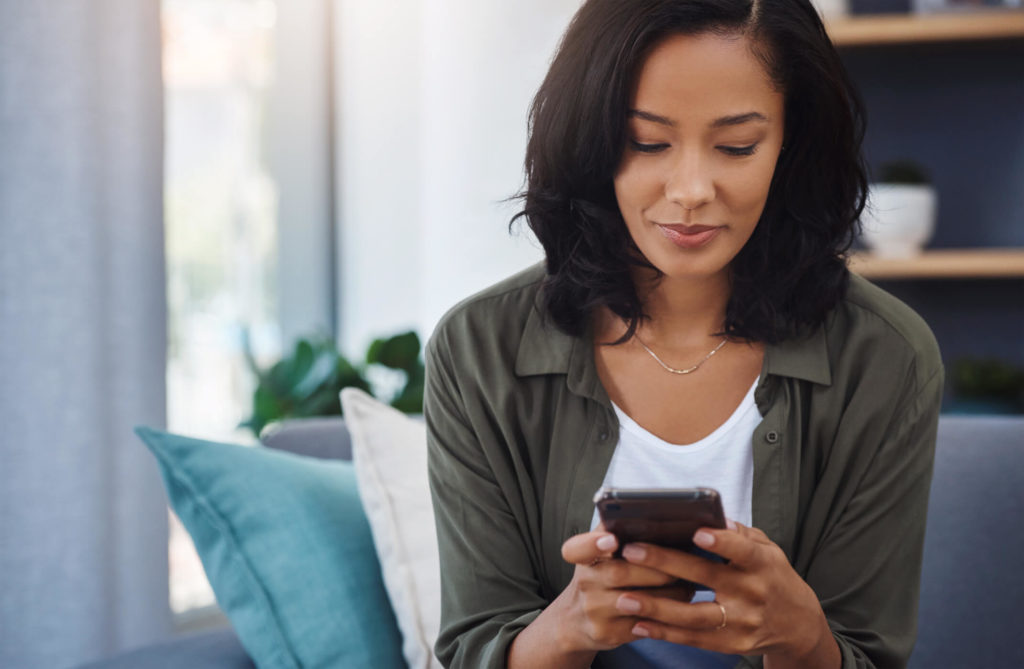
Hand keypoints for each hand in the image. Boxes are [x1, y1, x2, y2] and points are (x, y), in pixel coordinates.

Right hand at [556, 528, 695, 651]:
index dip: (593, 544)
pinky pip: (643, 625)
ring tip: (689, 585)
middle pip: (619, 573)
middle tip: (680, 565)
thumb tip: (661, 515)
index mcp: (584, 557)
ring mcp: (594, 610)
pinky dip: (665, 615)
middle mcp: (584, 582)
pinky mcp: (607, 633)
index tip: (612, 539)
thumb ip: (619, 533)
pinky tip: (681, 608)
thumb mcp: (601, 554)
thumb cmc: (601, 577)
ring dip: (668, 593)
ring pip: (636, 602)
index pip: (576, 548)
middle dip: (654, 569)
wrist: (577, 621)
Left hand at [614, 521, 838, 666]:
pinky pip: (694, 639)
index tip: (696, 532)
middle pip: (706, 578)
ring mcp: (742, 622)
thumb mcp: (767, 549)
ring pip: (694, 616)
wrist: (797, 624)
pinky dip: (665, 633)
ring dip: (657, 608)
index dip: (721, 542)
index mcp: (762, 564)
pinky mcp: (732, 644)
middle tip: (632, 552)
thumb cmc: (772, 575)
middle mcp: (752, 593)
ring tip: (624, 598)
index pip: (742, 551)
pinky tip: (638, 624)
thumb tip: (711, 516)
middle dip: (666, 564)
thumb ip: (739, 534)